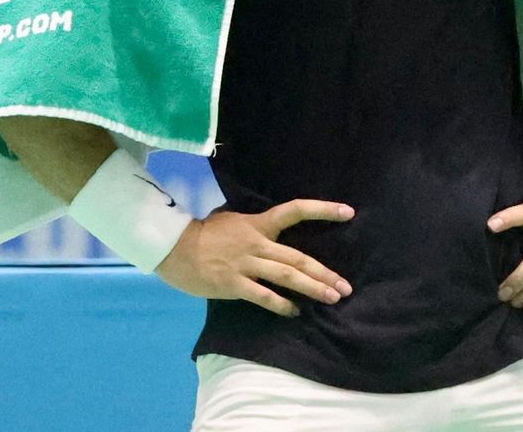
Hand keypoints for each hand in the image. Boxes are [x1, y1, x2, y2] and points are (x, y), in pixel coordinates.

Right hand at [157, 198, 353, 317]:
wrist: (174, 247)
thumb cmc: (204, 233)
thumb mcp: (233, 220)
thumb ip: (256, 227)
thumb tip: (273, 230)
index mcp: (259, 224)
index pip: (296, 210)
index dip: (323, 210)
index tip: (348, 213)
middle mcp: (257, 243)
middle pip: (298, 257)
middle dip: (324, 273)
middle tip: (345, 287)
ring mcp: (246, 264)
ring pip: (286, 276)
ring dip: (311, 288)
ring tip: (332, 298)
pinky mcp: (234, 284)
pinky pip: (263, 296)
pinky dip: (280, 304)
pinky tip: (295, 312)